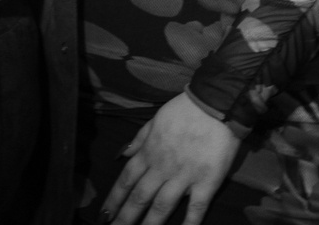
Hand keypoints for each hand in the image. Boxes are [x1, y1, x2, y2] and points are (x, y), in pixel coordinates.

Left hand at [102, 92, 238, 224]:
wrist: (215, 105)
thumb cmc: (184, 110)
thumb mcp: (155, 120)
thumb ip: (139, 139)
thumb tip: (122, 153)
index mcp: (149, 152)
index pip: (126, 180)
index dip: (114, 199)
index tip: (104, 215)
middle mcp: (162, 167)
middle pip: (139, 197)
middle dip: (125, 217)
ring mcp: (184, 176)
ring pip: (161, 206)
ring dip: (149, 224)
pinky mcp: (206, 182)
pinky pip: (196, 207)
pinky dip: (188, 223)